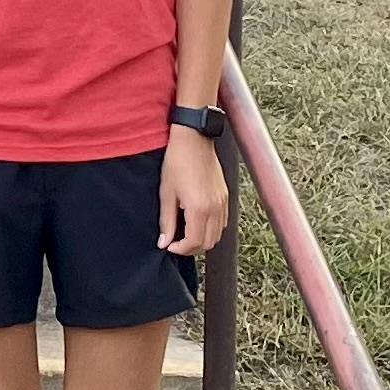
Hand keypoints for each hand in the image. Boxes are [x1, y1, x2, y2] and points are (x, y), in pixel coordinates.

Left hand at [160, 128, 229, 256]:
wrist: (194, 140)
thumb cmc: (177, 162)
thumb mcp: (166, 192)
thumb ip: (166, 221)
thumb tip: (163, 242)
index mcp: (199, 209)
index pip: (195, 242)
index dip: (181, 249)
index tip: (169, 246)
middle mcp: (215, 209)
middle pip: (209, 243)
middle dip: (191, 248)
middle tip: (175, 242)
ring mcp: (223, 203)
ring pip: (218, 234)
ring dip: (203, 239)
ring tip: (185, 233)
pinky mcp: (226, 197)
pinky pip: (222, 222)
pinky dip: (212, 229)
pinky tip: (197, 222)